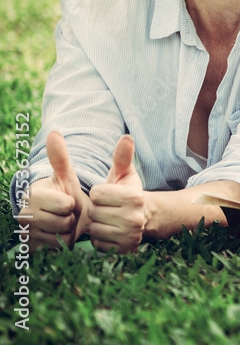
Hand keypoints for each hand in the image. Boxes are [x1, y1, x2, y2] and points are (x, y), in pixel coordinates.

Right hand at [23, 131, 90, 251]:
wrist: (59, 217)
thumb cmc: (65, 194)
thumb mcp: (66, 176)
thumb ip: (60, 157)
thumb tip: (53, 132)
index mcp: (34, 195)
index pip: (66, 206)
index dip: (73, 203)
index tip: (69, 199)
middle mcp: (24, 214)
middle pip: (65, 223)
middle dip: (71, 218)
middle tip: (67, 213)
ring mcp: (26, 233)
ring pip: (61, 237)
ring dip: (68, 231)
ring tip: (63, 223)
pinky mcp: (31, 248)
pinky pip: (57, 249)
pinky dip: (62, 244)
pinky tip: (58, 235)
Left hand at [88, 136, 145, 251]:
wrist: (145, 218)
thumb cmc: (128, 193)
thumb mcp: (125, 175)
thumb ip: (122, 157)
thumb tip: (126, 137)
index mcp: (135, 196)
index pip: (96, 193)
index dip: (98, 193)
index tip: (109, 195)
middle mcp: (135, 218)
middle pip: (94, 212)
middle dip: (97, 209)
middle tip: (109, 208)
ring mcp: (130, 236)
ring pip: (94, 229)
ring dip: (98, 225)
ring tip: (110, 220)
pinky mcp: (125, 250)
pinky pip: (98, 244)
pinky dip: (101, 239)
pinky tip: (110, 232)